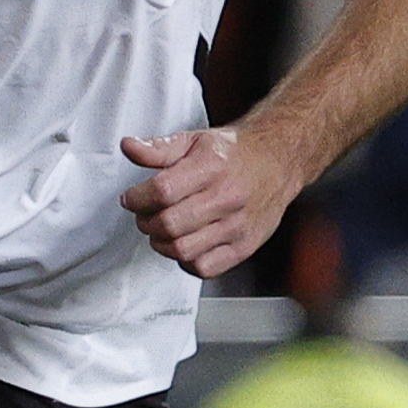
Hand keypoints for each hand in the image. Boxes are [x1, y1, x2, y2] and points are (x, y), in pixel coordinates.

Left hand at [118, 125, 300, 279]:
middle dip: (145, 222)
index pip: (162, 191)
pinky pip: (204, 268)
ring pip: (183, 250)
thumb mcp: (195, 140)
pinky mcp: (245, 246)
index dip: (137, 198)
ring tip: (162, 230)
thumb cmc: (235, 153)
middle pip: (169, 224)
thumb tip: (129, 147)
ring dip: (161, 243)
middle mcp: (228, 197)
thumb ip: (159, 148)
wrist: (278, 160)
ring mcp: (238, 225)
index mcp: (212, 166)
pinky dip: (185, 260)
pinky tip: (185, 242)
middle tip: (145, 215)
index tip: (131, 199)